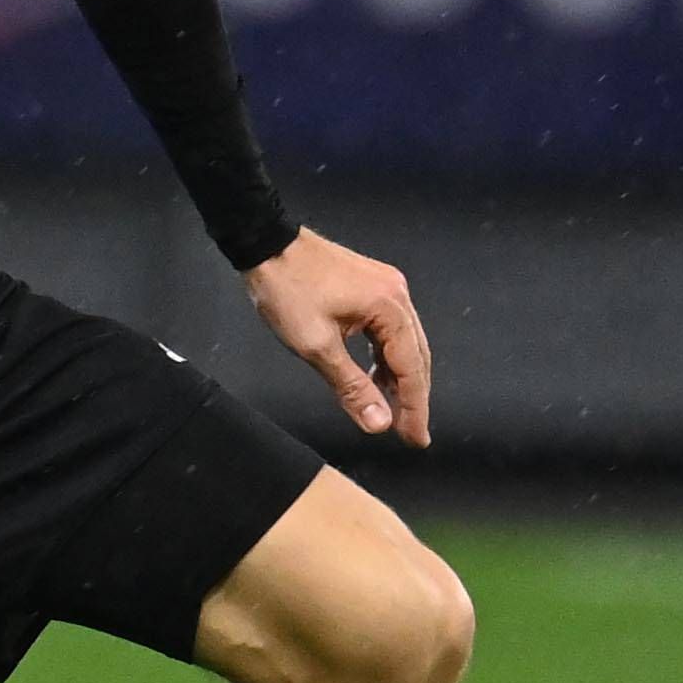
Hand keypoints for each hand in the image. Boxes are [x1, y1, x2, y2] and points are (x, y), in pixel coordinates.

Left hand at [244, 230, 430, 449]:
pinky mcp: (373, 285)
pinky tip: (375, 376)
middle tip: (410, 435)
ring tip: (391, 411)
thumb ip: (352, 387)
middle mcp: (397, 294)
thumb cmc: (287, 292)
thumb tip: (380, 424)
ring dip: (398, 377)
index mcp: (389, 307)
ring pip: (403, 342)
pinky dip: (385, 356)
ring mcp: (387, 286)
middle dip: (412, 396)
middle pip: (415, 355)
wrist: (266, 243)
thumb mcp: (316, 347)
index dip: (415, 408)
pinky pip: (388, 328)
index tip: (416, 440)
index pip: (411, 368)